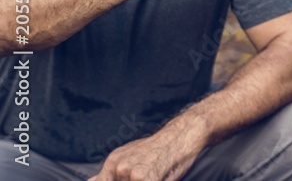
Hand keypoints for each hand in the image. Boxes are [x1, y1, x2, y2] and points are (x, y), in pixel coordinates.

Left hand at [88, 125, 203, 180]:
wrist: (183, 134)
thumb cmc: (160, 148)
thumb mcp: (132, 156)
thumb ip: (111, 172)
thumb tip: (91, 180)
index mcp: (112, 162)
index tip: (127, 179)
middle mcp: (118, 167)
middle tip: (146, 174)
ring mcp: (130, 173)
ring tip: (155, 174)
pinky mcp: (145, 178)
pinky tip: (160, 176)